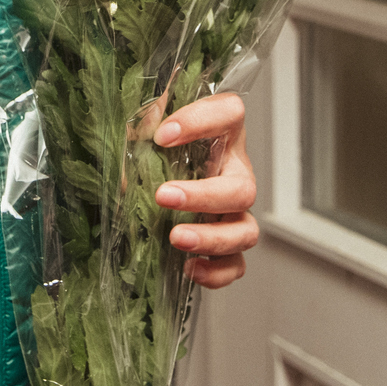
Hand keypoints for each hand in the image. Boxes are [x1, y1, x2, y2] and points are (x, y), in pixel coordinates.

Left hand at [153, 91, 257, 287]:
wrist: (158, 188)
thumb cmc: (160, 152)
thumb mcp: (150, 131)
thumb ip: (144, 125)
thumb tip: (139, 131)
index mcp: (222, 135)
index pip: (229, 113)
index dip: (200, 122)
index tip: (163, 135)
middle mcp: (236, 171)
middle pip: (243, 187)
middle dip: (204, 196)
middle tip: (164, 196)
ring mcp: (236, 211)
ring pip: (246, 230)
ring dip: (212, 238)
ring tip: (176, 238)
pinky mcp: (230, 244)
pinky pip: (236, 264)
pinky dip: (216, 272)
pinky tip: (188, 267)